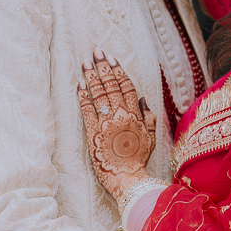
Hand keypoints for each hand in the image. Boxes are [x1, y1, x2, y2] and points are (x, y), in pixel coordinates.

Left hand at [78, 53, 156, 203]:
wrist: (128, 178)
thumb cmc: (139, 160)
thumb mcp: (151, 138)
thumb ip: (149, 116)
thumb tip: (143, 98)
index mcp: (136, 114)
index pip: (127, 86)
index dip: (119, 71)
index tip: (112, 59)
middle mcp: (122, 114)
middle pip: (111, 85)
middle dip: (103, 66)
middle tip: (96, 52)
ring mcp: (107, 122)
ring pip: (99, 93)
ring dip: (91, 76)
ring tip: (85, 63)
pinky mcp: (93, 131)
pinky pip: (87, 109)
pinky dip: (83, 95)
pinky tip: (79, 84)